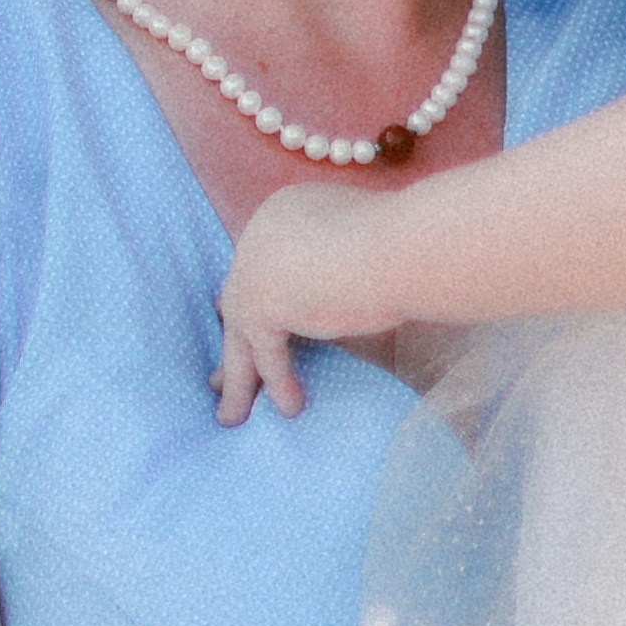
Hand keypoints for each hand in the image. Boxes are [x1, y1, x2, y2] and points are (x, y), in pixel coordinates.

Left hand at [209, 182, 403, 425]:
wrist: (405, 248)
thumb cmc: (406, 243)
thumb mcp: (363, 245)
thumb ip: (338, 262)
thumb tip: (338, 297)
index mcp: (285, 210)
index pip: (264, 261)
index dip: (256, 296)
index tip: (248, 327)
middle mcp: (261, 232)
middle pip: (243, 295)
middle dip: (237, 338)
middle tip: (219, 375)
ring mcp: (254, 267)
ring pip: (242, 330)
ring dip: (237, 378)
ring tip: (232, 414)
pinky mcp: (262, 304)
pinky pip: (268, 354)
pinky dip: (279, 383)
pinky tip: (291, 410)